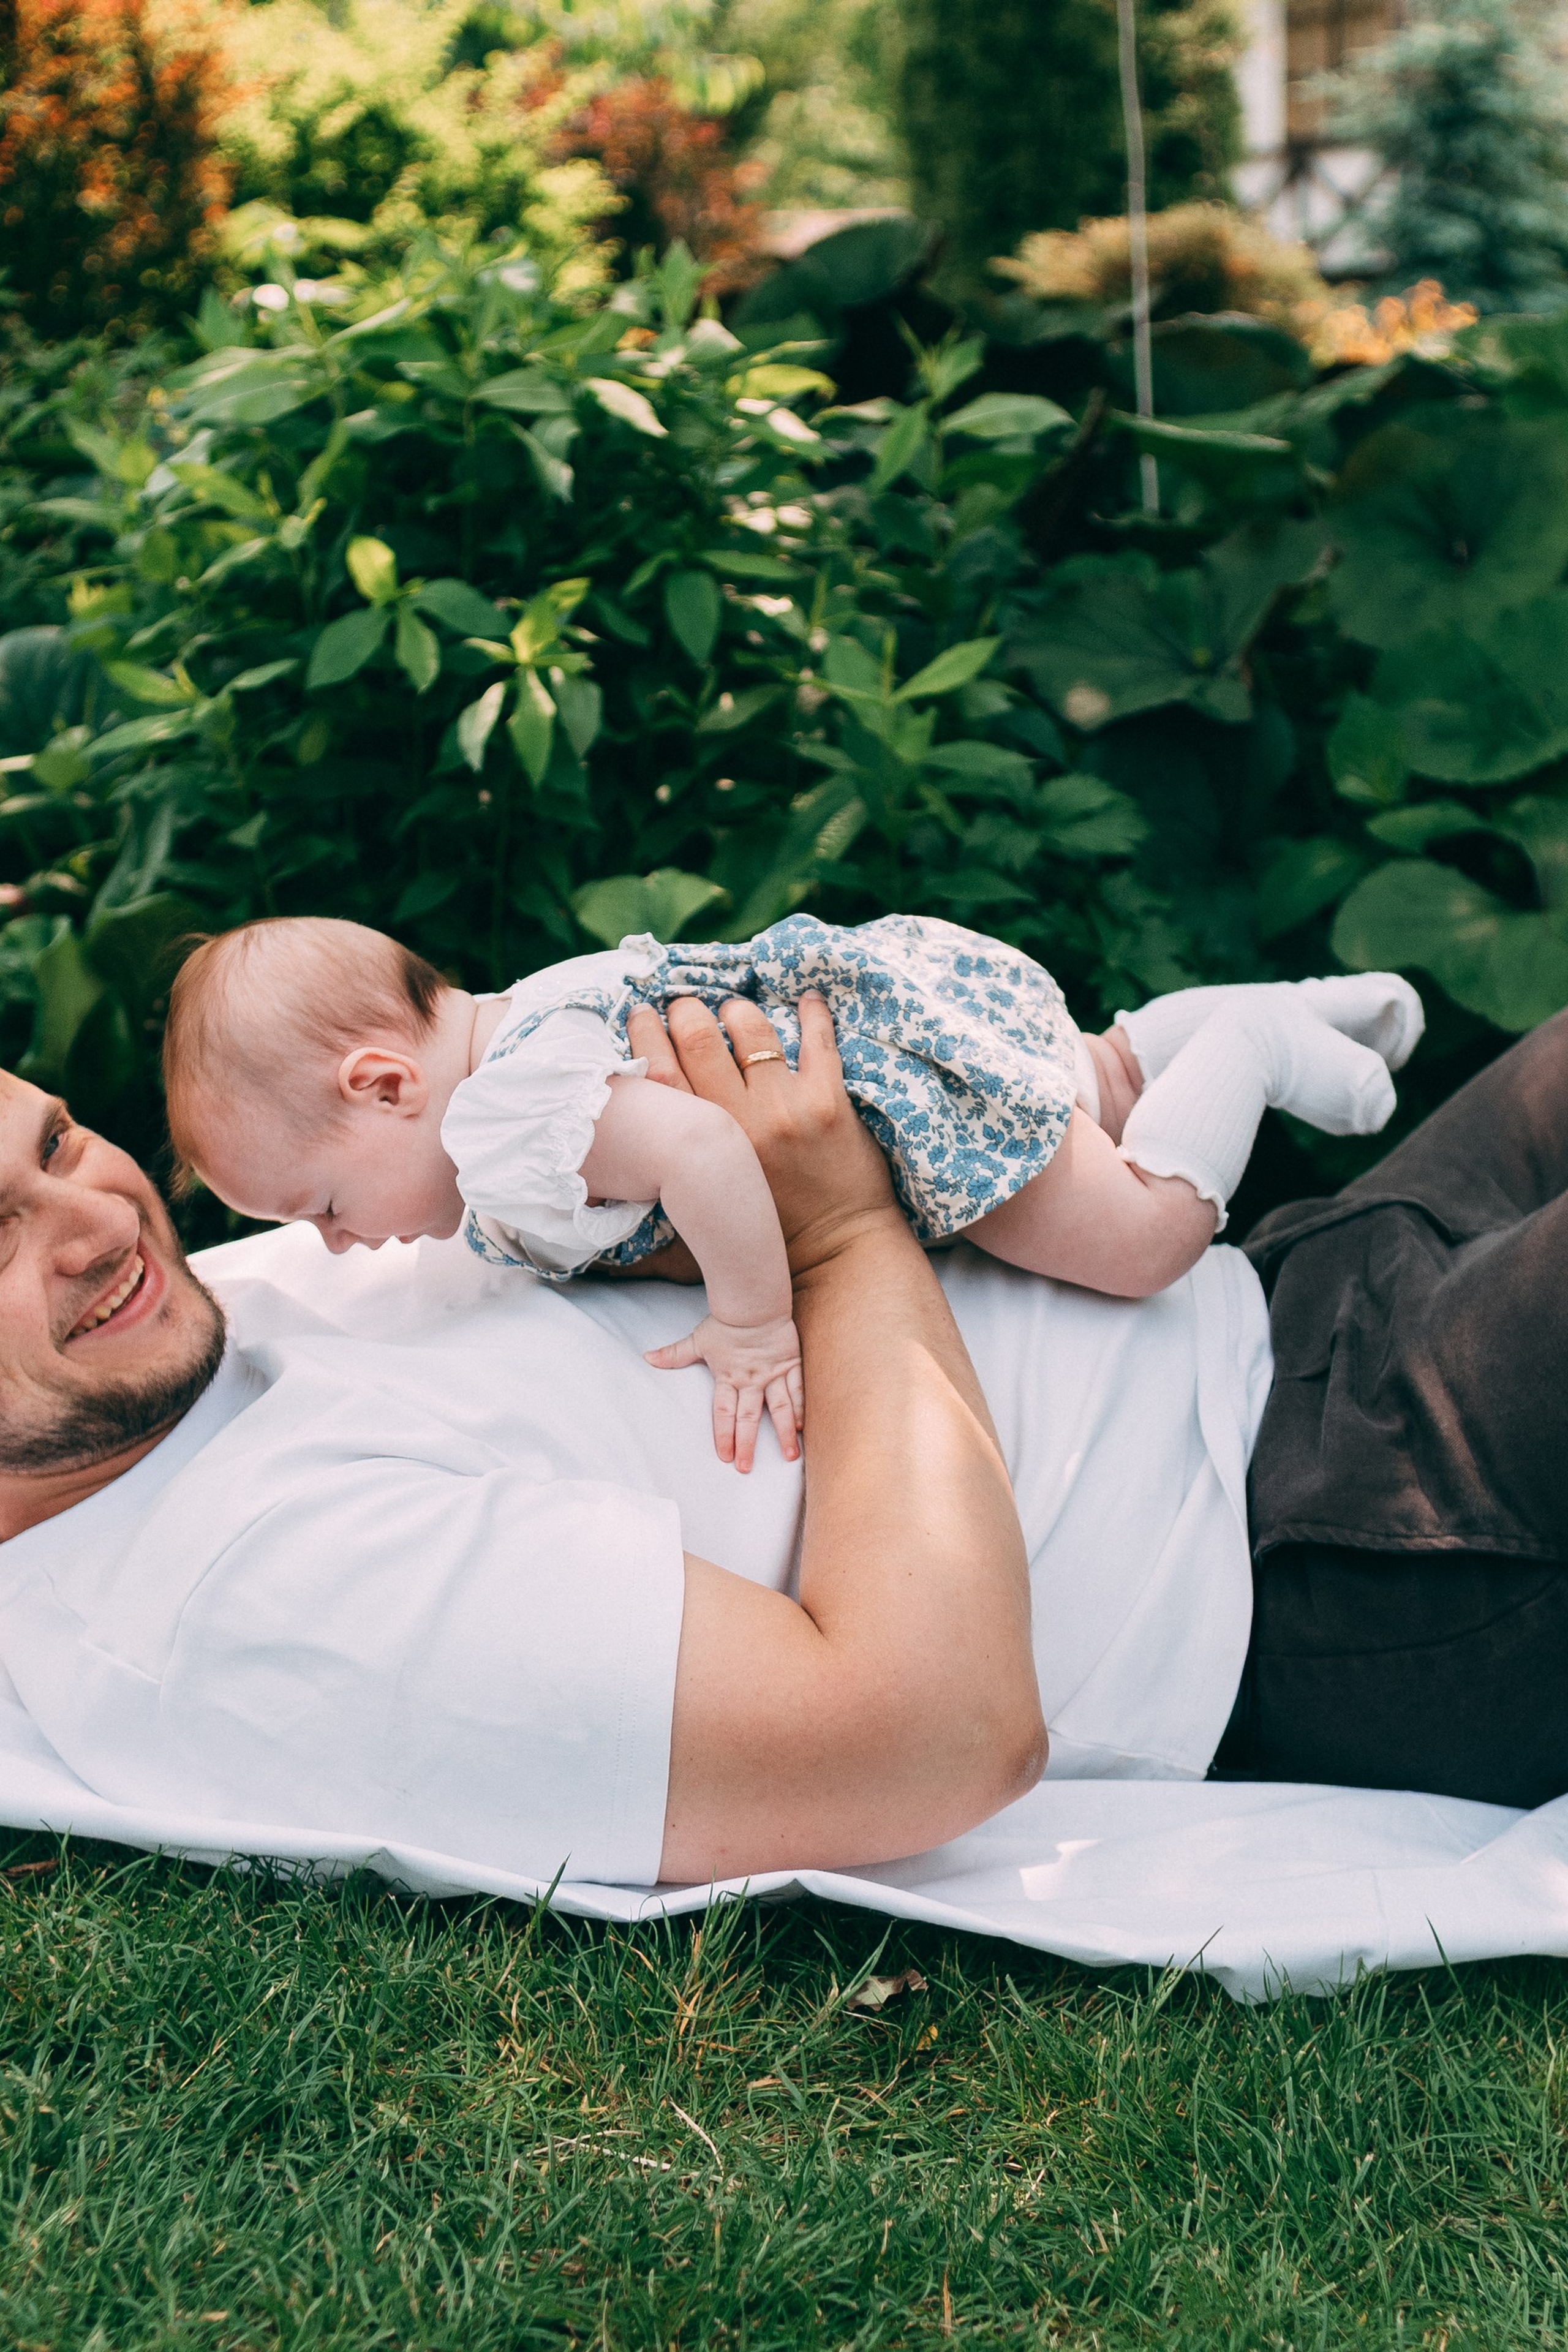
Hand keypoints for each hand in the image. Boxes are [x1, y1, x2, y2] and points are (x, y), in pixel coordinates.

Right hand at [625, 992, 895, 1275]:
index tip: (640, 1015)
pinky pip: (818, 1043)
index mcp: (698, 1150)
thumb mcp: (694, 1223)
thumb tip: (601, 1175)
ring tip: (733, 1011)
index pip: (657, 1071)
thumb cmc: (764, 1241)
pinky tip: (808, 998)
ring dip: (737, 1010)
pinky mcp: (829, 1104)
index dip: (642, 1032)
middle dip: (685, 1010)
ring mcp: (785, 1109)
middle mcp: (737, 1122)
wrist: (836, 1257)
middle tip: (684, 1008)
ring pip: (751, 1030)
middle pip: (697, 1037)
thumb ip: (652, 1195)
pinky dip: (814, 1014)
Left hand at [645, 1311, 803, 1472]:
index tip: (725, 1457)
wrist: (753, 1303)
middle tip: (747, 1468)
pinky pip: (797, 1390)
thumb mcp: (697, 1340)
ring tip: (790, 1455)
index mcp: (727, 1377)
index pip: (723, 1413)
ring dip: (783, 1433)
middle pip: (748, 1418)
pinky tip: (802, 1427)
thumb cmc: (725, 1322)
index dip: (723, 1436)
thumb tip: (647, 1357)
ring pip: (778, 1409)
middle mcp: (750, 1380)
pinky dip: (800, 1408)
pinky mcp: (791, 1364)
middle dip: (747, 1444)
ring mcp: (772, 1374)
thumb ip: (675, 1354)